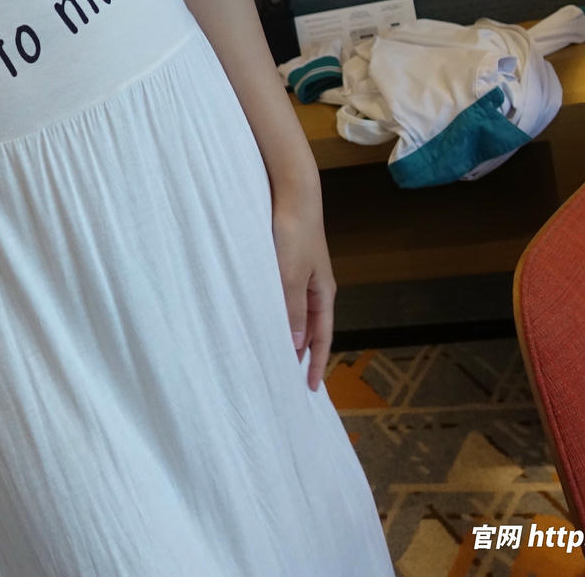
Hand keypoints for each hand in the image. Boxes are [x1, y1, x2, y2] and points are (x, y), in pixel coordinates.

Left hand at [270, 181, 335, 391]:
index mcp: (323, 294)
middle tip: (287, 378)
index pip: (323, 337)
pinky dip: (276, 314)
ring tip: (272, 355)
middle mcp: (315, 288)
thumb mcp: (291, 277)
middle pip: (310, 329)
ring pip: (294, 314)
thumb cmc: (293, 235)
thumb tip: (295, 346)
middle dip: (301, 353)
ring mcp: (300, 275)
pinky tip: (261, 319)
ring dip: (286, 334)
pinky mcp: (285, 264)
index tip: (312, 388)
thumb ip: (292, 310)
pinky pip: (282, 297)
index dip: (317, 363)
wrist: (292, 195)